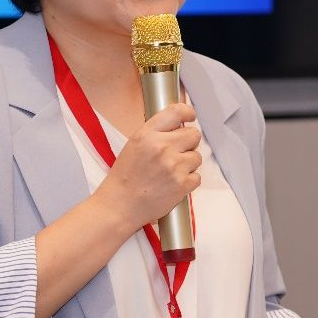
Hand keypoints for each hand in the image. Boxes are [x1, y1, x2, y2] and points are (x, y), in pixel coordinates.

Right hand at [94, 103, 201, 230]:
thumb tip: (178, 124)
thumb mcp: (134, 145)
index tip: (190, 116)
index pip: (176, 112)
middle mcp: (162, 147)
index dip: (187, 112)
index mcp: (147, 135)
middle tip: (177, 152)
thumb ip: (156, 132)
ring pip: (197, 156)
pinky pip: (197, 176)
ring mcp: (174, 166)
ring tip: (171, 172)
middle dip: (188, 142)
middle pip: (193, 134)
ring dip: (188, 164)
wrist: (120, 206)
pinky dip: (188, 181)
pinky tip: (173, 183)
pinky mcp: (182, 184)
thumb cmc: (125, 178)